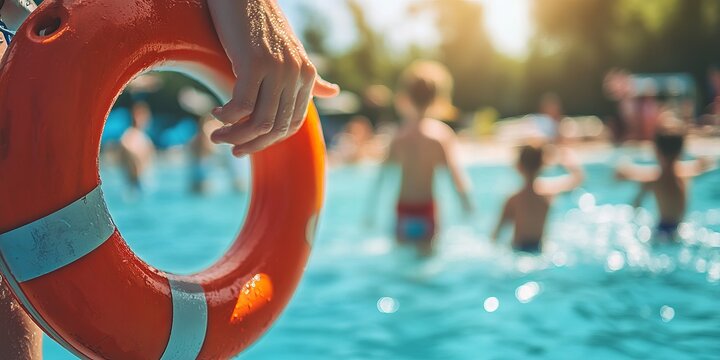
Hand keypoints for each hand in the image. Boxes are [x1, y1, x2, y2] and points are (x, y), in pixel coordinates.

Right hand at [207, 0, 338, 156]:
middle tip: (231, 149)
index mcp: (307, 75)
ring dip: (235, 135)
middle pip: (277, 127)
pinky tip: (216, 114)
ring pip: (259, 121)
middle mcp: (296, 74)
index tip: (249, 145)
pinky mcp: (255, 63)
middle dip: (252, 144)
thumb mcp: (292, 52)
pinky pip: (242, 105)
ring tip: (217, 136)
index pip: (293, 123)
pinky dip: (227, 117)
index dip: (270, 140)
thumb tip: (334, 92)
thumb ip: (311, 77)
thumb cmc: (264, 23)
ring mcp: (278, 69)